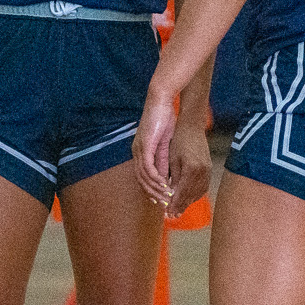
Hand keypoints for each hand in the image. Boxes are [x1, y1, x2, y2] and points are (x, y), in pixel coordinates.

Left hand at [131, 84, 179, 207]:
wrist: (160, 100)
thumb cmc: (164, 120)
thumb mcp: (165, 144)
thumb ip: (164, 160)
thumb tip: (166, 176)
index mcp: (140, 153)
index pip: (142, 178)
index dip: (151, 191)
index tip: (162, 201)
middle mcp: (137, 153)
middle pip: (141, 180)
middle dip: (154, 194)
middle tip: (165, 204)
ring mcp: (139, 149)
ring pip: (144, 176)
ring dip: (157, 188)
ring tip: (167, 197)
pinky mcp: (144, 145)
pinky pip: (148, 166)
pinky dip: (156, 177)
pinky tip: (164, 184)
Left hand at [166, 119, 212, 216]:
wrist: (192, 127)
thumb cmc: (179, 141)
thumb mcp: (173, 160)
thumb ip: (173, 179)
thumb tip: (171, 196)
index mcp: (192, 169)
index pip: (181, 192)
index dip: (173, 204)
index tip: (166, 213)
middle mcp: (203, 172)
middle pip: (190, 195)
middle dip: (180, 207)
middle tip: (171, 217)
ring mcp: (208, 171)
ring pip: (197, 193)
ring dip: (187, 203)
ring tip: (178, 211)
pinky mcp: (209, 170)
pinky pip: (202, 188)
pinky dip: (194, 195)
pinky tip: (187, 199)